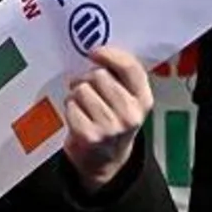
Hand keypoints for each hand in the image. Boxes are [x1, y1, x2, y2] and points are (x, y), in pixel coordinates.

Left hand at [62, 46, 152, 192]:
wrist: (104, 160)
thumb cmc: (111, 121)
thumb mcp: (126, 100)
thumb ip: (119, 77)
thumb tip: (98, 51)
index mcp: (143, 100)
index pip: (129, 68)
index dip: (109, 54)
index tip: (94, 52)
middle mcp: (130, 114)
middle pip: (99, 75)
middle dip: (87, 78)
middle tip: (85, 88)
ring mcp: (110, 127)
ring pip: (81, 89)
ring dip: (75, 94)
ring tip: (82, 104)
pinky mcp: (89, 136)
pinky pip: (70, 105)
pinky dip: (69, 108)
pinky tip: (77, 116)